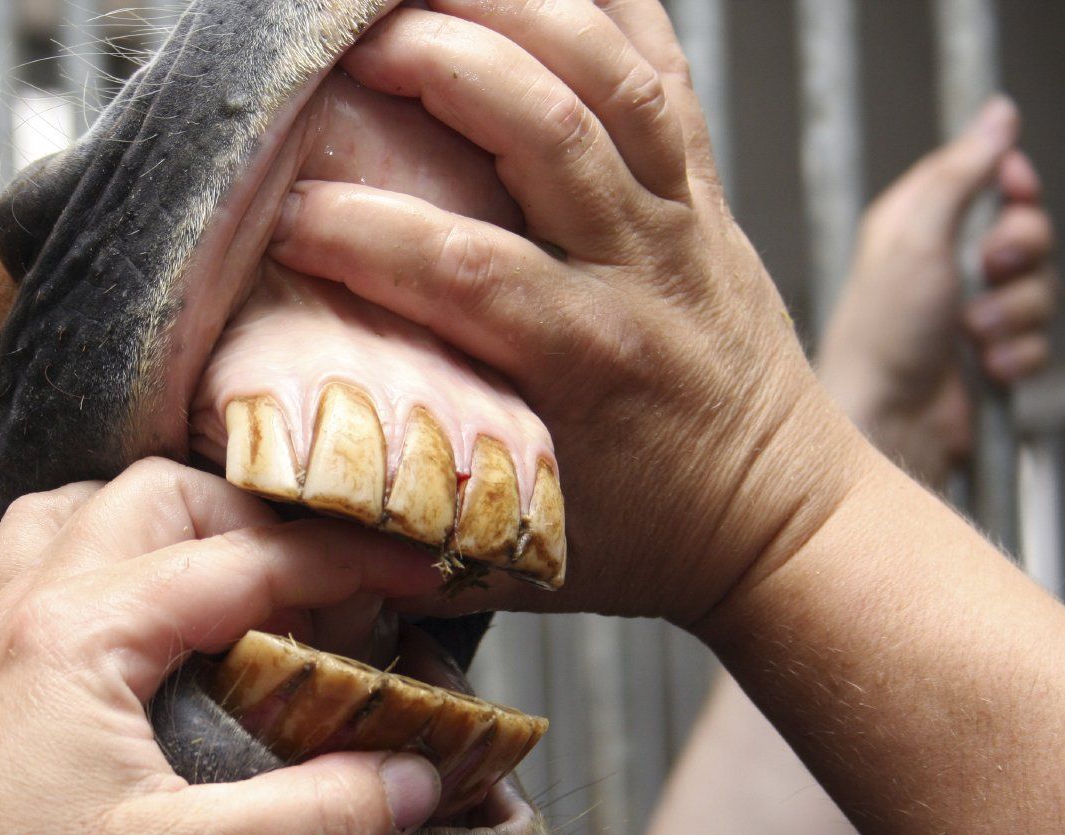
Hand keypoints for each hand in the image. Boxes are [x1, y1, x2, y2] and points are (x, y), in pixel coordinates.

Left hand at [0, 460, 444, 834]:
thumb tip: (419, 776)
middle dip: (247, 521)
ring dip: (130, 516)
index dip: (344, 564)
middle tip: (318, 582)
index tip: (416, 578)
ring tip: (201, 549)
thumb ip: (320, 819)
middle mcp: (21, 617)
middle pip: (147, 503)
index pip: (243, 564)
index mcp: (85, 635)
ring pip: (46, 522)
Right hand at [269, 0, 872, 623]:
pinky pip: (665, 66)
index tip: (281, 216)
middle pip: (544, 128)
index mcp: (587, 361)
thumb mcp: (526, 550)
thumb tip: (293, 497)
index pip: (463, 268)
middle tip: (345, 48)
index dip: (360, 229)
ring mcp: (684, 217)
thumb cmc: (648, 544)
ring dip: (515, 5)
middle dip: (438, 64)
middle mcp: (642, 270)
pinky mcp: (707, 190)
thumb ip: (413, 519)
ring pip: (611, 72)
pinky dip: (606, 1)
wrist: (783, 526)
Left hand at [819, 97, 1057, 485]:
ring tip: (971, 335)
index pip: (986, 175)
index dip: (1011, 180)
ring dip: (1013, 313)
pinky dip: (1016, 355)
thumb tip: (999, 111)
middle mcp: (944, 261)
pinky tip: (983, 368)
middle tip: (989, 269)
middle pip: (1028, 229)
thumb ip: (961, 172)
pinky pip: (1037, 340)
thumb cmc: (883, 331)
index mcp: (916, 221)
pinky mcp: (989, 356)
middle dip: (1021, 252)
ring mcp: (969, 311)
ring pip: (1040, 288)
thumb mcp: (917, 236)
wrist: (884, 421)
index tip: (1013, 187)